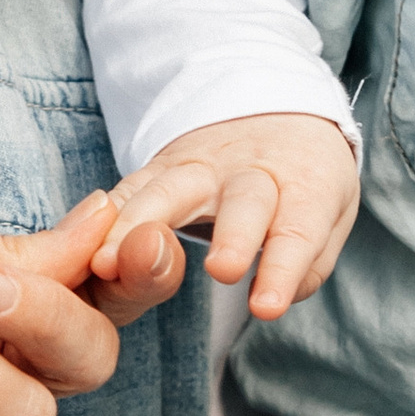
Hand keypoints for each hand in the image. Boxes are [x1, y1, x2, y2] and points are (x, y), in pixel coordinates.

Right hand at [93, 112, 361, 319]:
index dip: (282, 267)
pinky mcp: (162, 165)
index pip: (299, 228)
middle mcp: (253, 170)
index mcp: (306, 182)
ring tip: (109, 266)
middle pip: (244, 202)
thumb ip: (310, 261)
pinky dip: (106, 216)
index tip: (266, 306)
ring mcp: (202, 164)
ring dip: (140, 226)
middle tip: (222, 271)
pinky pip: (130, 187)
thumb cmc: (306, 176)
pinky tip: (83, 245)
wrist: (279, 109)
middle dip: (233, 236)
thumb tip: (271, 298)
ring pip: (170, 189)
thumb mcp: (332, 211)